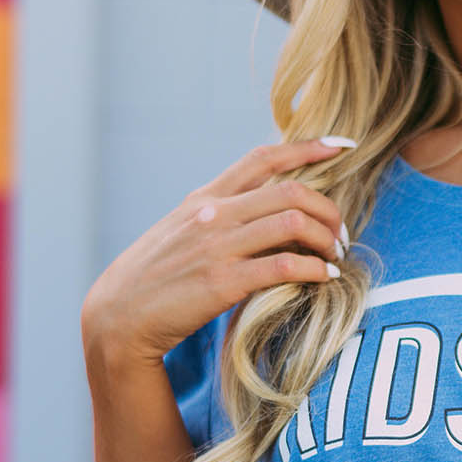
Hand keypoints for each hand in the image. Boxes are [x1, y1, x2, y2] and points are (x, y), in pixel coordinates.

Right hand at [81, 137, 352, 365]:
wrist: (119, 316)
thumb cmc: (156, 276)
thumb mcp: (183, 230)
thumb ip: (221, 214)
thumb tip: (265, 208)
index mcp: (207, 198)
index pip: (263, 158)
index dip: (308, 147)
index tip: (343, 146)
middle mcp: (214, 214)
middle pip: (291, 191)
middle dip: (328, 210)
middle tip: (340, 233)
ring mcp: (218, 247)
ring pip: (293, 223)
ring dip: (326, 240)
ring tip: (334, 256)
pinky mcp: (223, 282)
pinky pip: (284, 266)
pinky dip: (314, 269)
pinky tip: (324, 277)